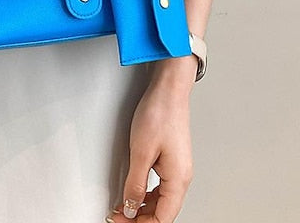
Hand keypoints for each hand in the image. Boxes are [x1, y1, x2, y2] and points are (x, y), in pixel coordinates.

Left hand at [108, 56, 197, 222]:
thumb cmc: (160, 113)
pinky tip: (135, 190)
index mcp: (178, 179)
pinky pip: (161, 185)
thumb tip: (130, 207)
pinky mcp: (172, 157)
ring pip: (162, 199)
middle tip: (118, 216)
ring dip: (142, 206)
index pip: (162, 218)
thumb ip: (135, 183)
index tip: (120, 221)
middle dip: (139, 217)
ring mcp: (178, 166)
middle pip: (163, 211)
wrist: (169, 89)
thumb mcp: (140, 152)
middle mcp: (182, 176)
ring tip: (123, 205)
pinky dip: (147, 192)